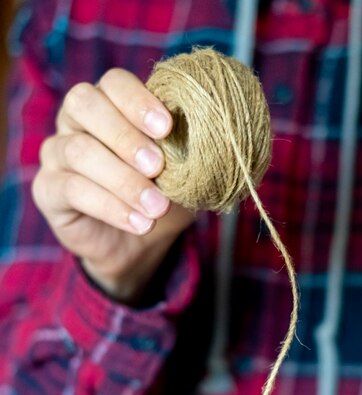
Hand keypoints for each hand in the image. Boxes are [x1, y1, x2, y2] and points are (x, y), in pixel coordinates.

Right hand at [32, 68, 194, 303]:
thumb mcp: (183, 172)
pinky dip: (111, 206)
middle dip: (125, 134)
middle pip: (85, 104)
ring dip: (124, 180)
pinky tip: (140, 222)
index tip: (168, 128)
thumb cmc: (161, 194)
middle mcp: (77, 121)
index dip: (138, 100)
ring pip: (80, 150)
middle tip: (158, 166)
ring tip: (157, 206)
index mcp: (111, 104)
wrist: (139, 243)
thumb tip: (212, 141)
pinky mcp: (48, 189)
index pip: (114, 82)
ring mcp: (58, 152)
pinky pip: (72, 189)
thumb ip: (190, 152)